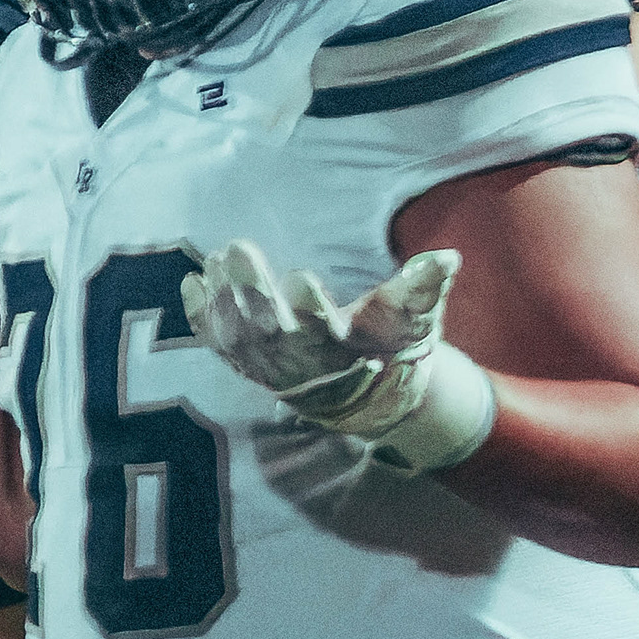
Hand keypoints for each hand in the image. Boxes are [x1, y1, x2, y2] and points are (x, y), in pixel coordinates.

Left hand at [181, 239, 494, 472]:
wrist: (364, 391)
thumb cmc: (389, 343)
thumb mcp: (412, 318)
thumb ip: (423, 287)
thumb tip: (447, 256)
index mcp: (340, 348)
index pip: (321, 331)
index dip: (310, 308)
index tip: (303, 276)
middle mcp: (298, 361)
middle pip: (268, 328)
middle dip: (251, 289)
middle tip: (240, 247)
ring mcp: (266, 364)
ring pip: (237, 334)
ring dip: (222, 297)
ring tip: (216, 258)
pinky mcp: (243, 361)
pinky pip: (214, 343)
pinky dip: (198, 317)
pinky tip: (190, 282)